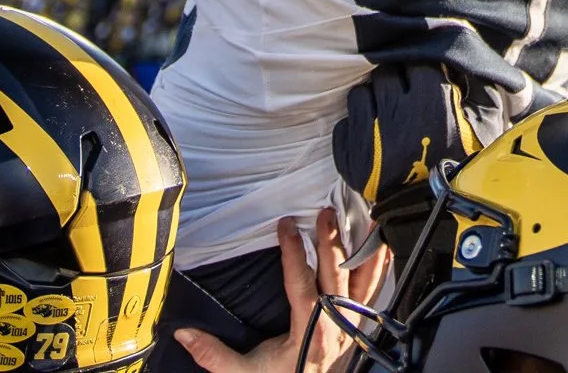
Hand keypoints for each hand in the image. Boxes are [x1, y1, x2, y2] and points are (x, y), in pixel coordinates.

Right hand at [174, 211, 391, 372]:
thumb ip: (214, 354)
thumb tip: (183, 334)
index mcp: (308, 332)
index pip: (301, 284)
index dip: (294, 252)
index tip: (285, 225)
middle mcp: (336, 325)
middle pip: (336, 276)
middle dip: (330, 242)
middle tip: (324, 212)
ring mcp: (353, 325)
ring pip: (364, 281)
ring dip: (365, 250)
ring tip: (368, 219)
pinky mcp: (361, 326)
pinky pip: (376, 293)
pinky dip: (381, 268)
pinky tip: (384, 247)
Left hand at [333, 65, 501, 260]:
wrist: (441, 217)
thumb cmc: (468, 167)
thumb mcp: (488, 121)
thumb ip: (478, 84)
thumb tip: (462, 61)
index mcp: (432, 100)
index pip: (417, 63)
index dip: (422, 73)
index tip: (425, 84)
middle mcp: (397, 113)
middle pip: (385, 75)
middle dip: (396, 84)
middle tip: (406, 101)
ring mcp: (369, 136)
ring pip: (360, 95)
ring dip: (373, 102)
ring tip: (388, 119)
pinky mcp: (351, 158)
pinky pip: (343, 125)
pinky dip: (355, 128)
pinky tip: (373, 139)